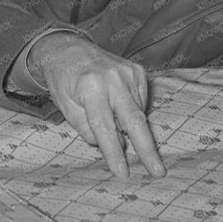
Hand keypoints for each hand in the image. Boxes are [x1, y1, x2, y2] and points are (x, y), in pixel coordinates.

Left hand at [28, 33, 163, 177]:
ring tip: (112, 116)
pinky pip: (140, 103)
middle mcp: (113, 78)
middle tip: (158, 172)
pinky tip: (116, 104)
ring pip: (137, 113)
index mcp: (90, 87)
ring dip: (129, 127)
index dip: (113, 153)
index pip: (104, 127)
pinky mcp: (137, 71)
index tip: (122, 173)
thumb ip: (86, 128)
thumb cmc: (63, 80)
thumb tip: (116, 144)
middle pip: (135, 121)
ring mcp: (128, 73)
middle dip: (147, 149)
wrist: (68, 49)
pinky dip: (131, 112)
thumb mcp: (65, 106)